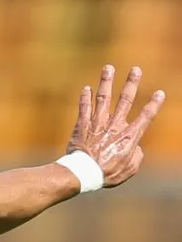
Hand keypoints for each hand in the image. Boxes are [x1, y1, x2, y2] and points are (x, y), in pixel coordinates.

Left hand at [67, 64, 164, 187]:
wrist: (83, 173)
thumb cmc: (106, 174)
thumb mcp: (129, 169)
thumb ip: (135, 156)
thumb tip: (135, 148)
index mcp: (129, 136)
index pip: (145, 117)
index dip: (153, 104)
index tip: (159, 93)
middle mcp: (114, 126)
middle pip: (125, 100)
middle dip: (131, 83)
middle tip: (135, 69)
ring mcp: (97, 124)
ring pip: (103, 98)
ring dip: (106, 82)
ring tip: (109, 68)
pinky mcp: (81, 126)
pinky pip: (84, 108)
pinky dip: (85, 98)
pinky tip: (86, 88)